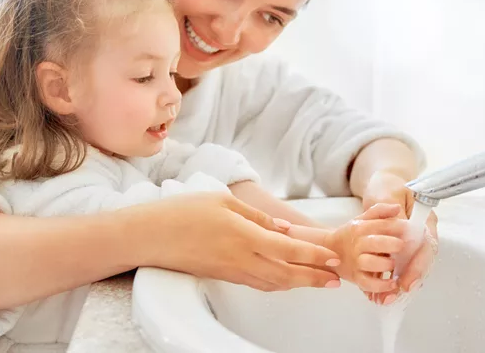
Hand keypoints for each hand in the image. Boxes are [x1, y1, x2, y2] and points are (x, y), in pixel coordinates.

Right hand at [132, 191, 341, 291]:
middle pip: (286, 274)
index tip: (332, 259)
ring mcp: (232, 271)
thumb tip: (284, 229)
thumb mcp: (224, 201)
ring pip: (273, 283)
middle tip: (335, 281)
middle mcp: (241, 258)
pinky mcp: (223, 276)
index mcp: (243, 235)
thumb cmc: (182, 212)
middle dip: (314, 278)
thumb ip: (257, 216)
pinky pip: (258, 283)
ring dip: (298, 284)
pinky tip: (286, 280)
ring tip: (318, 282)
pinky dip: (278, 283)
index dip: (313, 257)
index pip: (288, 250)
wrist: (149, 236)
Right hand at [286, 204, 406, 292]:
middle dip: (390, 243)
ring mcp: (356, 261)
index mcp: (361, 227)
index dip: (397, 226)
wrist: (329, 250)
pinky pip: (367, 284)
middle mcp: (358, 244)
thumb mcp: (364, 219)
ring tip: (394, 264)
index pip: (380, 224)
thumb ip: (380, 211)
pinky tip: (392, 283)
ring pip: (369, 263)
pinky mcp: (356, 277)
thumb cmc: (352, 235)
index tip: (409, 228)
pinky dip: (380, 286)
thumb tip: (396, 207)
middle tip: (401, 245)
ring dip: (384, 264)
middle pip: (374, 243)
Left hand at [360, 170, 412, 300]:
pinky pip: (396, 268)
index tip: (408, 281)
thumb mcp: (388, 194)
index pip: (427, 246)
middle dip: (409, 279)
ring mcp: (410, 243)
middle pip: (420, 262)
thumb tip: (398, 233)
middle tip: (395, 294)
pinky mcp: (398, 250)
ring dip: (397, 285)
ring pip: (409, 268)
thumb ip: (393, 214)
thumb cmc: (387, 185)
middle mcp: (420, 234)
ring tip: (385, 299)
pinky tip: (377, 294)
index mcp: (424, 220)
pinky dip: (387, 281)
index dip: (419, 266)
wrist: (382, 185)